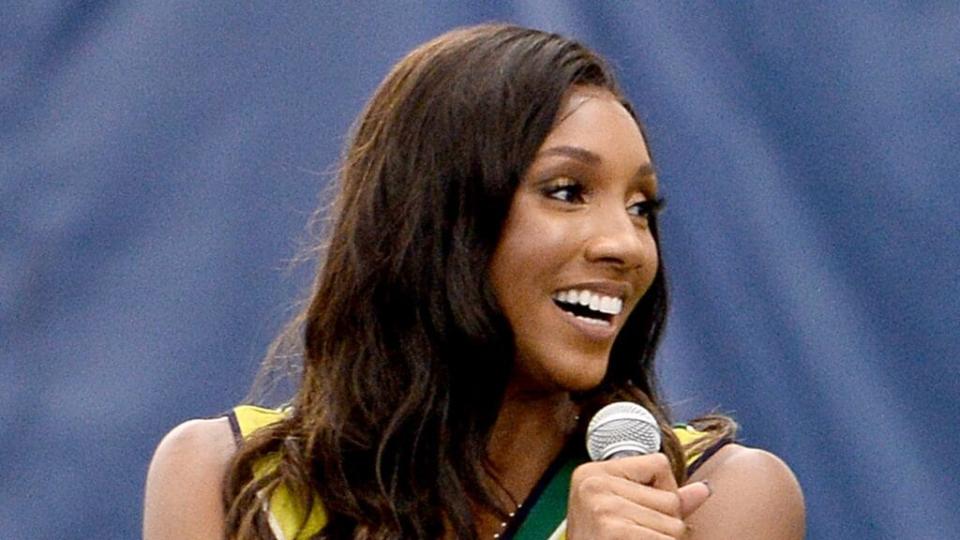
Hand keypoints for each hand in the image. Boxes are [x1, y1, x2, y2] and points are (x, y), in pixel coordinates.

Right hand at [565, 452, 710, 538]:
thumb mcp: (622, 513)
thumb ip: (661, 497)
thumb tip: (704, 489)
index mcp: (593, 472)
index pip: (659, 464)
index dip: (662, 493)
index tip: (639, 513)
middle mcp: (594, 483)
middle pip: (670, 498)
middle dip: (664, 523)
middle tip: (635, 535)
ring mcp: (603, 507)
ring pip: (675, 523)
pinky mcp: (614, 529)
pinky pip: (667, 539)